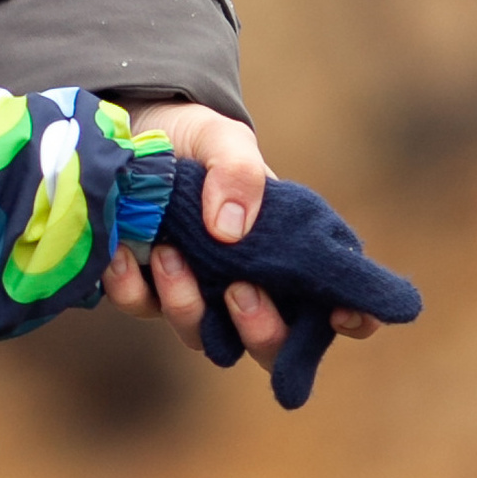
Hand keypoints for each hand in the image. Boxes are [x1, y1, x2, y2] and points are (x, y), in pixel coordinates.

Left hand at [102, 99, 384, 378]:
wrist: (134, 130)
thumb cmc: (198, 140)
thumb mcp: (223, 140)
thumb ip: (238, 172)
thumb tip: (229, 231)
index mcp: (288, 252)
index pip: (337, 303)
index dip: (353, 319)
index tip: (342, 314)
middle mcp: (249, 285)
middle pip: (271, 347)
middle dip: (259, 331)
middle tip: (238, 289)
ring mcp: (198, 294)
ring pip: (205, 339)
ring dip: (188, 306)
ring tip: (169, 254)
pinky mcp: (148, 288)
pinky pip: (143, 307)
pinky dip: (133, 287)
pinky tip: (123, 252)